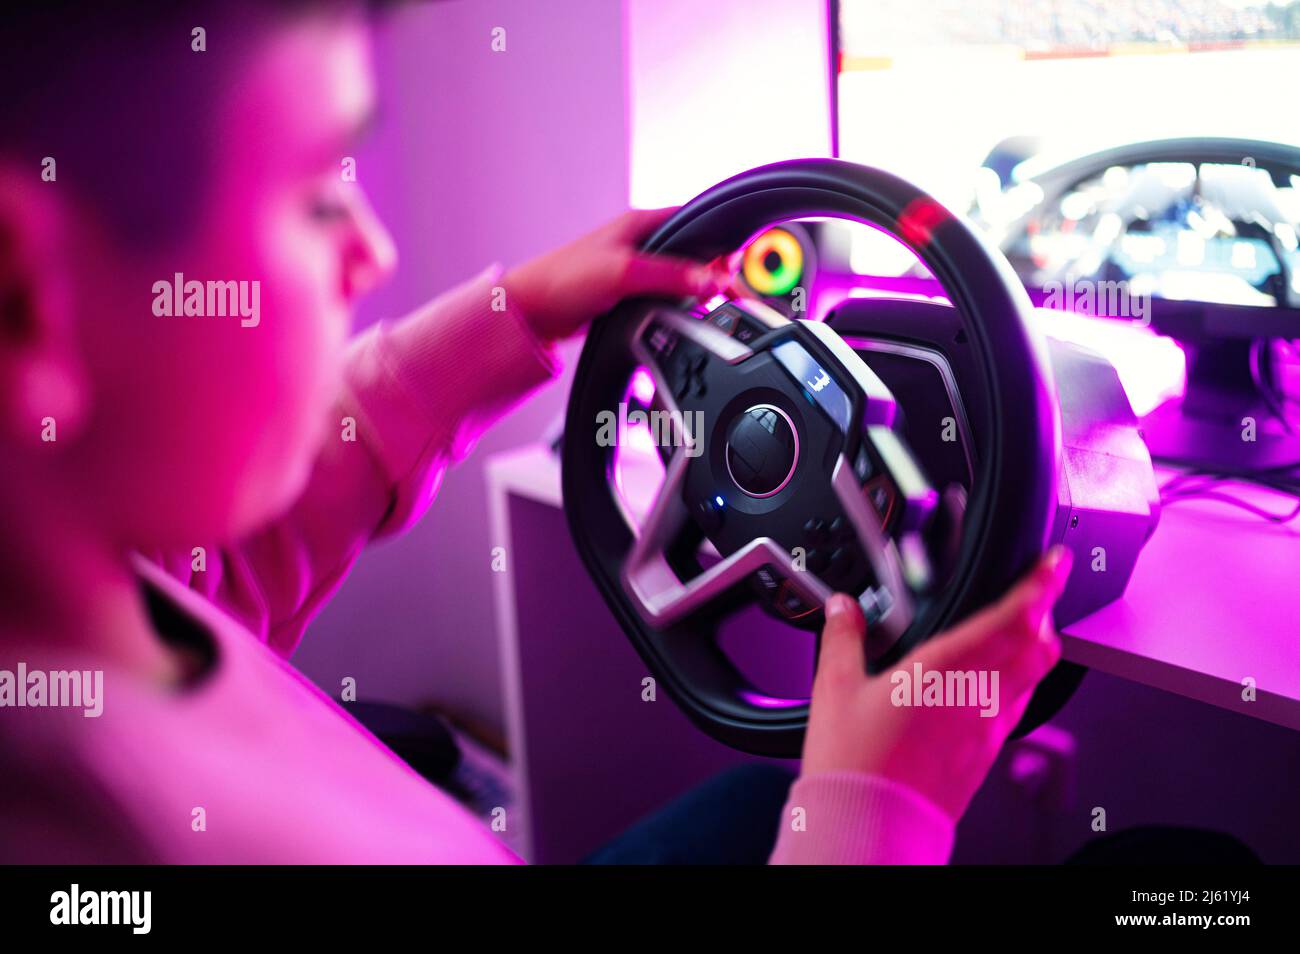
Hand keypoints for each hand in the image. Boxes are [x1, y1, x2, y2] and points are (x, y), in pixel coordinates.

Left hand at [501, 207, 725, 342]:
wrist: (532, 312)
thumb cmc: (563, 279)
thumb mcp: (624, 273)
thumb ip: (671, 275)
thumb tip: (711, 280)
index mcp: (640, 223)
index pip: (694, 220)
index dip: (719, 240)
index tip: (736, 262)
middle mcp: (639, 243)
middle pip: (691, 252)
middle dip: (711, 270)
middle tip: (729, 291)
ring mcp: (633, 269)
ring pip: (678, 277)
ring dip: (693, 291)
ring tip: (709, 305)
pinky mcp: (626, 294)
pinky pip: (663, 297)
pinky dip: (676, 306)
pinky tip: (683, 317)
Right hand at [801, 546, 1073, 820]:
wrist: (870, 824)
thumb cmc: (855, 764)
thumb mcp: (834, 688)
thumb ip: (843, 637)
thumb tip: (843, 608)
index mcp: (946, 670)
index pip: (1014, 618)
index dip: (1041, 585)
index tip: (1052, 564)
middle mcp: (978, 697)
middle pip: (1037, 646)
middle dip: (1042, 613)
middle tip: (1033, 593)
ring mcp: (986, 728)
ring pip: (1031, 677)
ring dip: (1031, 647)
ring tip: (1012, 632)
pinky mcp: (983, 755)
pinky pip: (1013, 707)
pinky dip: (1013, 683)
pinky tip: (984, 684)